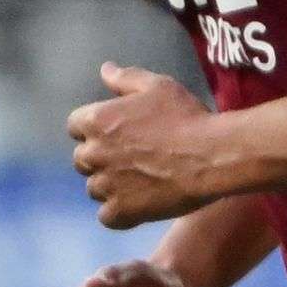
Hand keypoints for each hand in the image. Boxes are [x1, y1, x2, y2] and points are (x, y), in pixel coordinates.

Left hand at [69, 61, 225, 226]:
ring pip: (94, 188)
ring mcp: (105, 185)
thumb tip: (105, 70)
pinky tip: (140, 203)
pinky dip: (120, 212)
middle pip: (82, 159)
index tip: (118, 133)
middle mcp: (93, 153)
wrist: (211, 155)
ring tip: (140, 181)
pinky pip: (107, 216)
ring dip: (110, 185)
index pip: (75, 126)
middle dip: (101, 157)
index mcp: (96, 120)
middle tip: (132, 157)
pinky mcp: (121, 211)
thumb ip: (125, 79)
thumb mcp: (157, 86)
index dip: (96, 129)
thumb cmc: (186, 116)